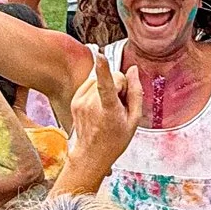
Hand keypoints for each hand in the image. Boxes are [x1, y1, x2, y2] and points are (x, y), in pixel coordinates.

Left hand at [66, 49, 144, 184]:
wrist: (92, 154)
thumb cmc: (115, 139)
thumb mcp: (134, 120)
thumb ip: (136, 93)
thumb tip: (134, 70)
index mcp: (109, 110)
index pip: (107, 85)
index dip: (104, 69)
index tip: (100, 55)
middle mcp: (92, 104)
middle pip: (112, 78)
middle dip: (119, 86)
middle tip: (119, 105)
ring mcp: (81, 101)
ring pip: (101, 79)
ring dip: (107, 88)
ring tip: (108, 108)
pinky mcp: (75, 99)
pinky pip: (91, 83)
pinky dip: (97, 90)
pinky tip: (99, 106)